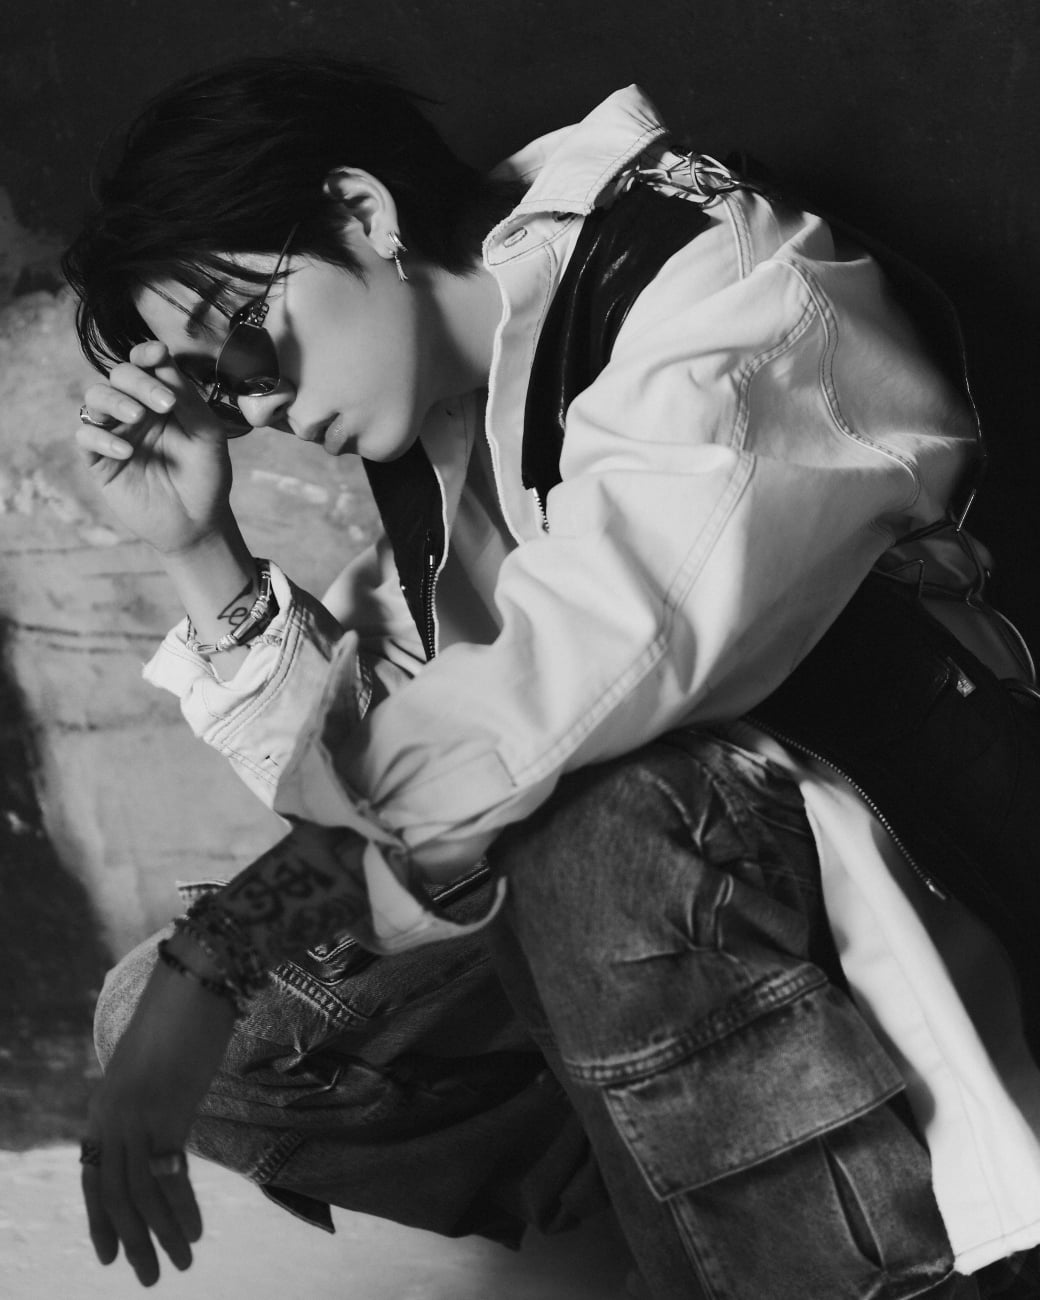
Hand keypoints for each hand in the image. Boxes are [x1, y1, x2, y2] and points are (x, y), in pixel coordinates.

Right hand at [76, 341, 235, 555]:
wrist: (198, 522)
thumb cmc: (207, 476)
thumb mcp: (207, 435)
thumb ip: (188, 399)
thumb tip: (163, 362)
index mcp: (162, 399)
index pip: (146, 364)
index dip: (147, 353)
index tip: (158, 354)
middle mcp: (136, 410)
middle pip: (120, 375)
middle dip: (139, 381)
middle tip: (165, 403)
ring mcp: (116, 433)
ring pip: (95, 397)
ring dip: (114, 401)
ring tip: (138, 418)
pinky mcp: (100, 460)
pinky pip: (86, 437)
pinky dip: (102, 438)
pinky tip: (127, 452)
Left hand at [81, 956, 236, 1285]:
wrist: (196, 978)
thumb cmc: (183, 1012)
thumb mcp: (157, 1063)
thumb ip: (154, 1096)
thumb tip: (166, 1123)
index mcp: (105, 1103)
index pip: (93, 1174)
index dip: (99, 1217)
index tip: (108, 1254)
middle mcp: (112, 1115)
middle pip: (114, 1193)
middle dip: (131, 1240)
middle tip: (150, 1276)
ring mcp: (136, 1114)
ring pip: (138, 1193)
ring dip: (159, 1235)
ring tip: (177, 1265)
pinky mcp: (165, 1111)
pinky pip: (168, 1174)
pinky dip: (180, 1208)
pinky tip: (193, 1232)